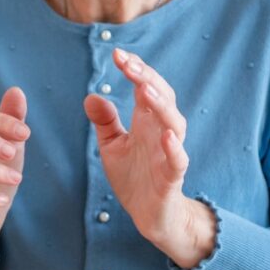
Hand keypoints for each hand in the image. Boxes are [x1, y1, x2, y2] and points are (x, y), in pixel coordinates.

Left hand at [83, 49, 214, 268]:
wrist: (148, 215)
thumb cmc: (134, 177)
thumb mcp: (112, 146)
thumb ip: (105, 122)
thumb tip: (91, 96)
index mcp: (147, 121)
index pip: (146, 87)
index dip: (135, 70)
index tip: (117, 54)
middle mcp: (161, 132)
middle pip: (162, 97)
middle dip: (147, 77)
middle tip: (128, 63)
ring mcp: (169, 153)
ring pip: (174, 123)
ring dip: (161, 105)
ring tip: (145, 89)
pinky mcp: (172, 177)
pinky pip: (178, 160)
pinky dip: (175, 148)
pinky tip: (167, 137)